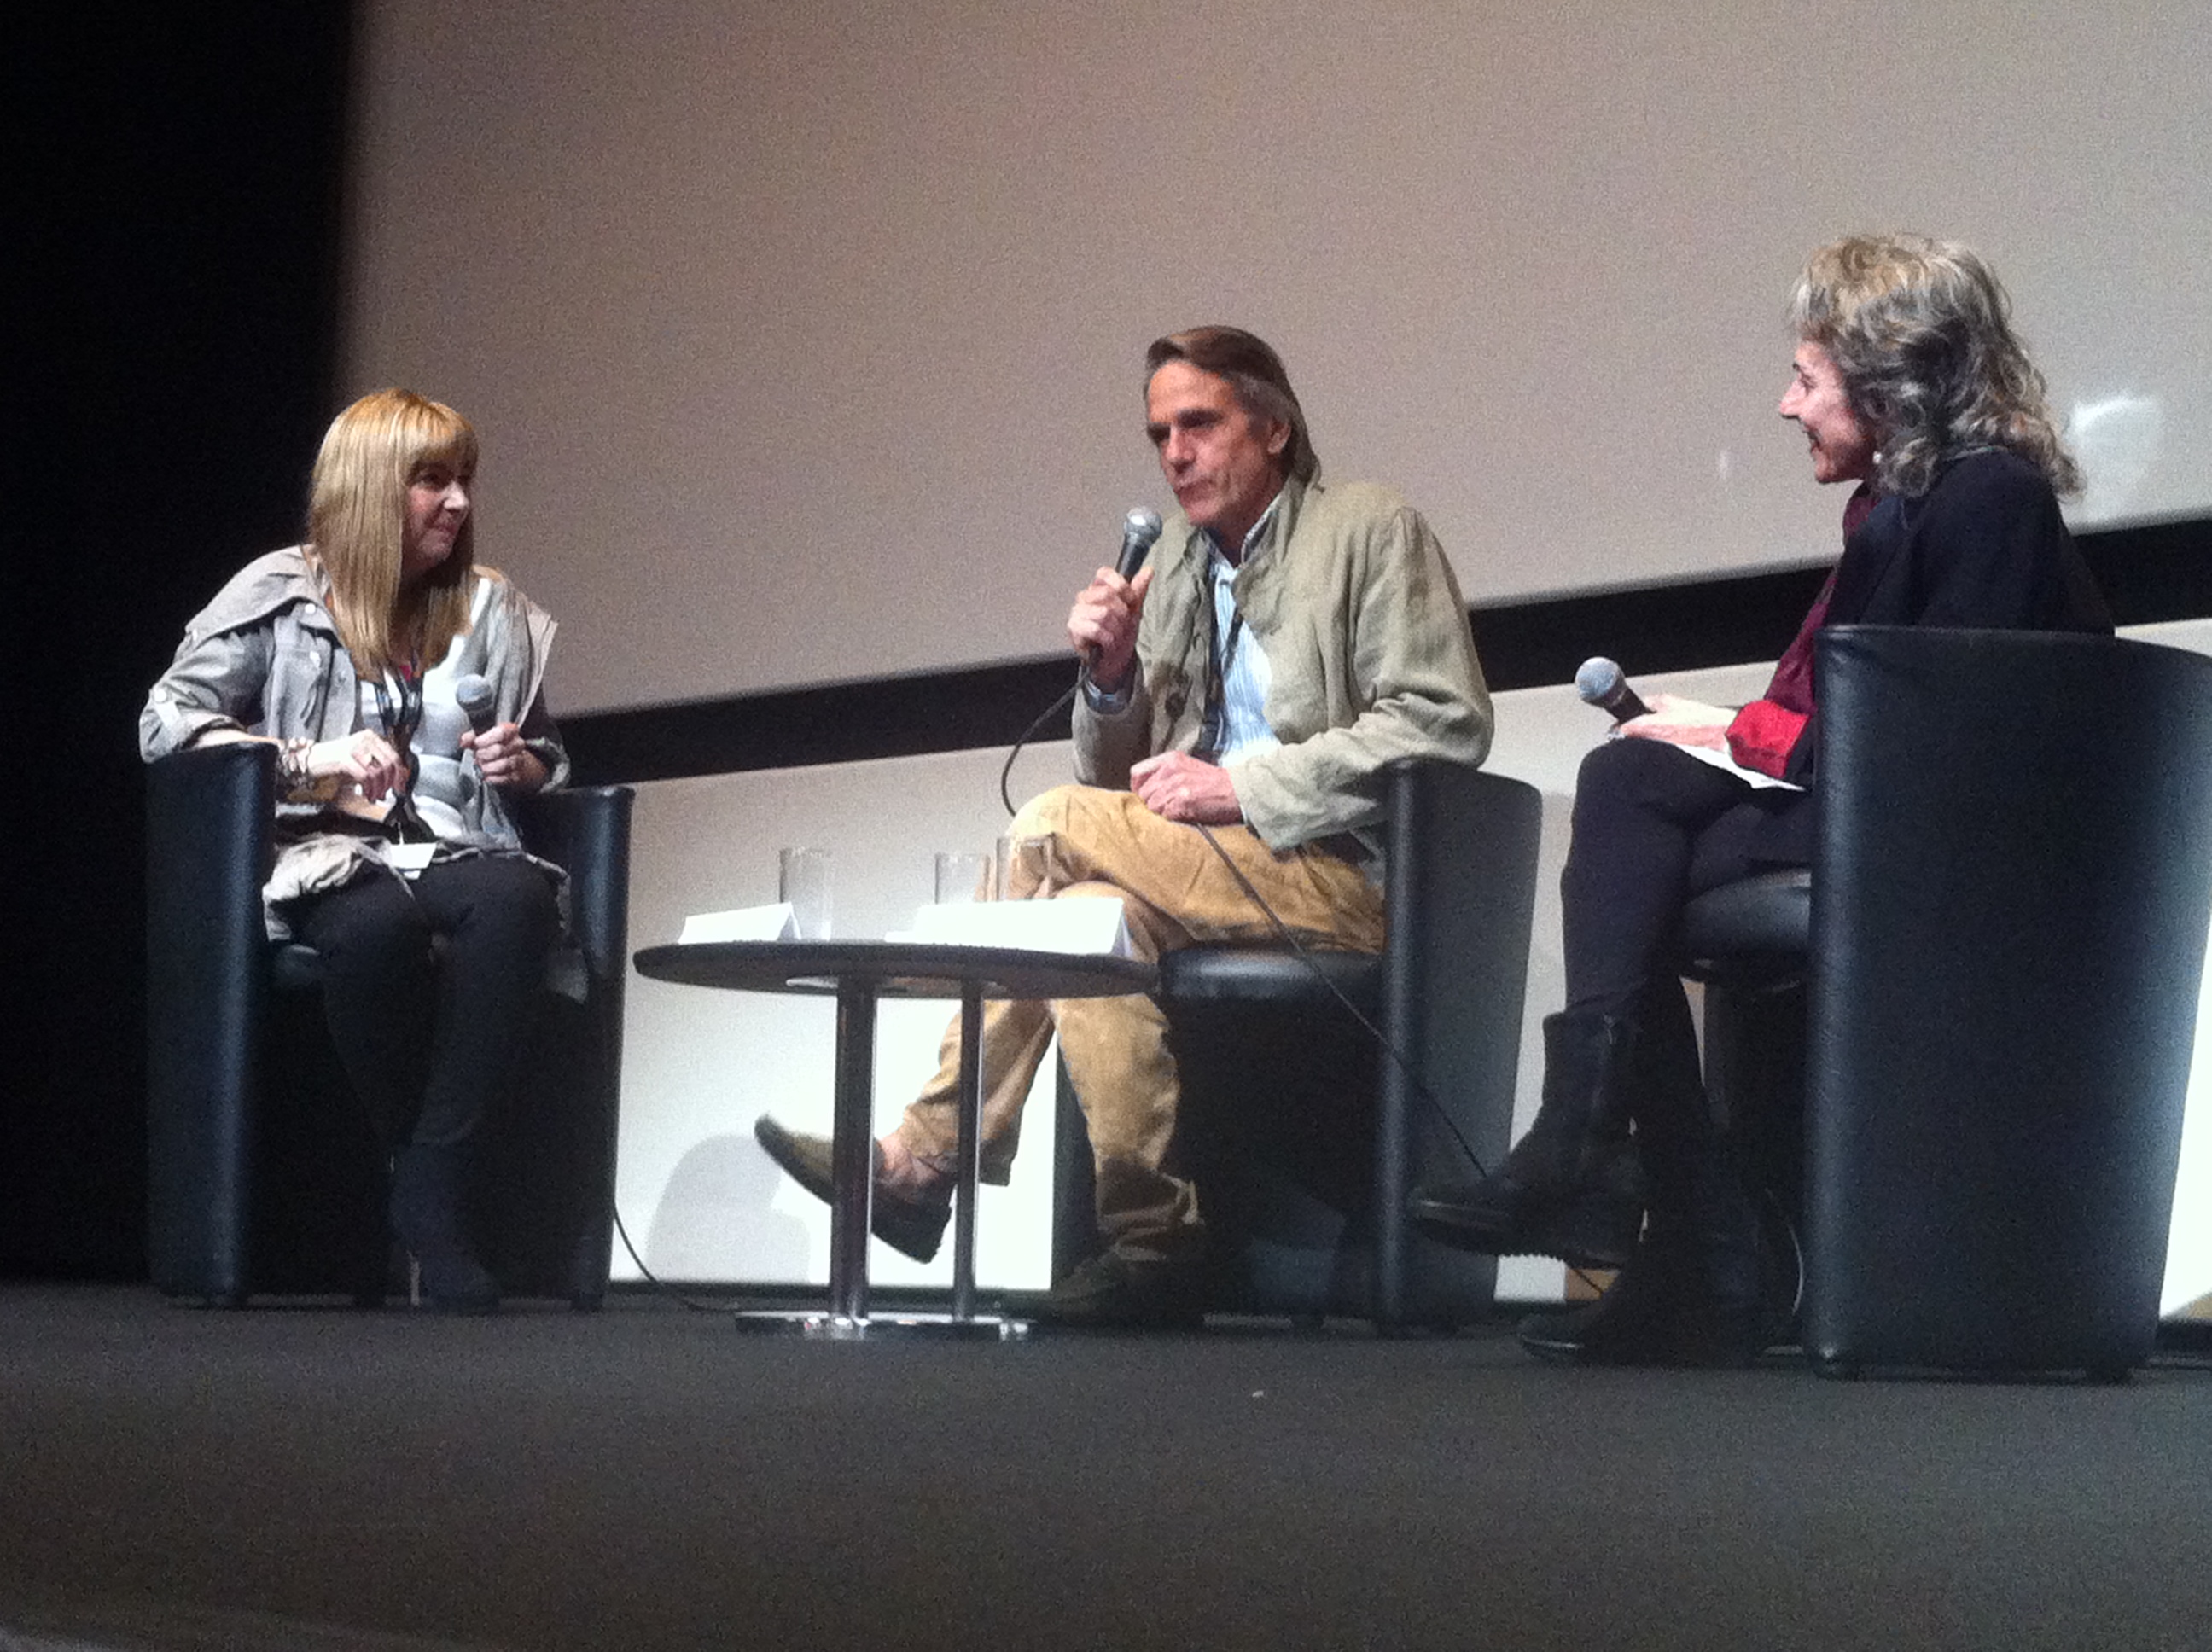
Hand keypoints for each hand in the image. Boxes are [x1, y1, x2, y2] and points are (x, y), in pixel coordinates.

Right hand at [309, 730, 407, 800]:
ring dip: (378, 788)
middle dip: (390, 783)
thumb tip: (398, 776)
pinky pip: (364, 776)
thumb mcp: (361, 760)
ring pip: (378, 771)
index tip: (400, 786)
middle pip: (388, 764)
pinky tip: (366, 793)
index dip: (399, 774)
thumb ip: (379, 765)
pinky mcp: (344, 758)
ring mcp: (354, 747)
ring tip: (374, 795)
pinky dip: (368, 788)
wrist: (311, 759)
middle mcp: (365, 739)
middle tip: (386, 794)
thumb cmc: (336, 761)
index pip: (394, 755)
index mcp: (371, 737)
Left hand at [462, 721, 549, 793]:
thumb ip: (472, 737)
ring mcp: (519, 760)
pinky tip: (488, 774)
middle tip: (478, 755)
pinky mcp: (517, 774)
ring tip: (482, 765)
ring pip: (503, 765)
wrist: (510, 759)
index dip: (486, 739)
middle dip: (484, 754)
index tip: (476, 743)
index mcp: (510, 731)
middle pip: (499, 750)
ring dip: (487, 767)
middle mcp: (517, 744)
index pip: (501, 733)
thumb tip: (465, 740)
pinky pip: (504, 778)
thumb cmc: (495, 746)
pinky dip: (492, 777)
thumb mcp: (482, 737)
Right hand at [1067, 564, 1154, 689]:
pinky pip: (1096, 629)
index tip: (1130, 600)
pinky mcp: (1073, 628)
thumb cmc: (1121, 635)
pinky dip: (1108, 639)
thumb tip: (1149, 570)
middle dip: (1122, 613)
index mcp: (1098, 589)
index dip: (1121, 586)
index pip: (1104, 573)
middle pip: (1107, 594)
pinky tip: (1107, 642)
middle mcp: (1085, 598)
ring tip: (1115, 635)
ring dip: (1116, 628)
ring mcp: (1077, 612)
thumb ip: (1139, 589)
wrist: (1114, 661)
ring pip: (1103, 613)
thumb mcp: (1134, 610)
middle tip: (1122, 623)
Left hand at [1129, 751, 1242, 823]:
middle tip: (1170, 806)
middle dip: (1153, 803)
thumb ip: (1166, 774)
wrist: (1238, 791)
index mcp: (1171, 759)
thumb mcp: (1188, 767)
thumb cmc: (1215, 783)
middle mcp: (1170, 770)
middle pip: (1143, 793)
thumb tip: (1146, 789)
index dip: (1139, 788)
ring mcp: (1176, 786)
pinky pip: (1165, 816)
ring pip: (1152, 806)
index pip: (1137, 772)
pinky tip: (1187, 815)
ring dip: (1164, 813)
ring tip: (1181, 810)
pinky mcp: (1182, 802)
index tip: (1147, 796)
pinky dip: (1174, 819)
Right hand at [1618, 693, 1734, 752]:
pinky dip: (1669, 753)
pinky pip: (1672, 747)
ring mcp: (1681, 725)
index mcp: (1660, 701)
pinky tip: (1672, 757)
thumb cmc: (1699, 725)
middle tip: (1637, 748)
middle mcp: (1670, 711)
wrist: (1728, 736)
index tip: (1618, 735)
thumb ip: (1635, 727)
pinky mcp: (1691, 739)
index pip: (1634, 709)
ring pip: (1658, 738)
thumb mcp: (1658, 725)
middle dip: (1639, 738)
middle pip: (1645, 725)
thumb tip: (1619, 731)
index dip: (1624, 722)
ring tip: (1659, 754)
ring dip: (1656, 747)